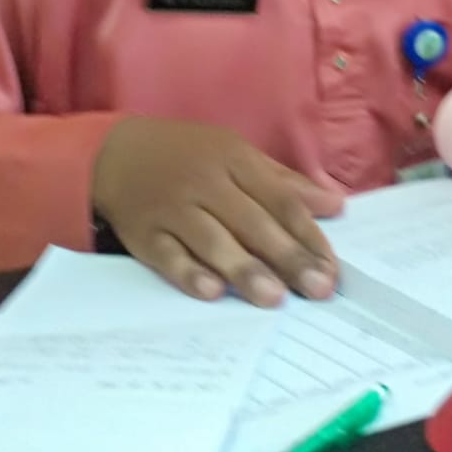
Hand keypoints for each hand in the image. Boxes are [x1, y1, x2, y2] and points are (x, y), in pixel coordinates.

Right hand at [92, 118, 343, 306]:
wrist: (116, 154)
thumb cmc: (189, 156)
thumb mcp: (237, 155)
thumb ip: (284, 182)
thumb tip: (335, 204)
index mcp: (236, 160)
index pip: (280, 200)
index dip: (308, 234)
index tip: (332, 267)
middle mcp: (207, 183)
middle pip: (253, 222)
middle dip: (288, 257)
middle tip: (318, 289)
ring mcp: (174, 209)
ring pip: (213, 240)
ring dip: (245, 269)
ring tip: (274, 298)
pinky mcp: (144, 234)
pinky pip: (168, 256)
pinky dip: (189, 273)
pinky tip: (212, 292)